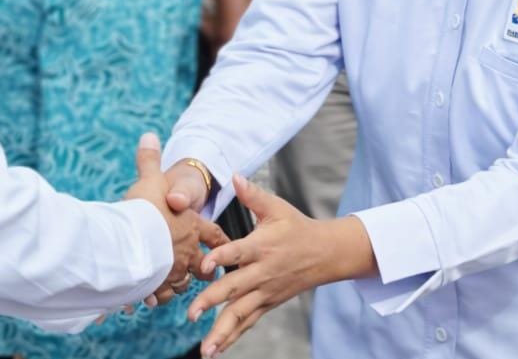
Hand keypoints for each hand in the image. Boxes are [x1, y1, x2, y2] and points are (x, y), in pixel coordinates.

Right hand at [125, 134, 229, 307]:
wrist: (132, 241)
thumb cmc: (145, 209)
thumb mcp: (149, 179)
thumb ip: (149, 160)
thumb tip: (149, 136)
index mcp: (191, 226)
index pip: (213, 234)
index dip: (219, 239)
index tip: (225, 244)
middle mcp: (188, 252)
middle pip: (205, 265)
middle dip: (204, 269)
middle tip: (203, 271)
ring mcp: (174, 272)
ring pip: (184, 284)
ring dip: (180, 284)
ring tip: (172, 285)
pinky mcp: (157, 287)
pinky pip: (162, 295)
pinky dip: (157, 296)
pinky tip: (150, 297)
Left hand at [187, 174, 377, 357]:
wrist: (326, 253)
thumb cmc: (297, 227)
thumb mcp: (277, 207)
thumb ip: (253, 195)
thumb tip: (234, 175)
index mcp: (262, 246)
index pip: (238, 253)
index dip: (220, 258)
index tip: (202, 266)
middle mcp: (262, 272)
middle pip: (235, 288)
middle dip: (211, 302)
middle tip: (191, 314)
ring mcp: (266, 291)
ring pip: (241, 313)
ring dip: (222, 331)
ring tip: (205, 350)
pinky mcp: (268, 303)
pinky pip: (249, 322)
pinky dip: (233, 336)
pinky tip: (216, 350)